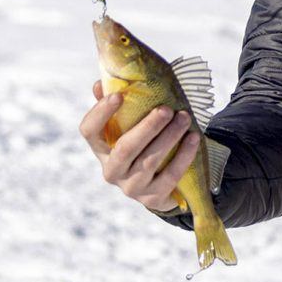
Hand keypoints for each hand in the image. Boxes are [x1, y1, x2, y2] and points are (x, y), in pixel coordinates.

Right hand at [80, 84, 201, 213]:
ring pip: (150, 162)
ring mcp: (131, 187)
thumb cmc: (143, 144)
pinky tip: (193, 138)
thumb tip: (101, 82)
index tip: (118, 95)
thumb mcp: (128, 126)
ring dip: (169, 137)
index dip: (100, 113)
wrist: (162, 183)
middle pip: (125, 148)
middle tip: (166, 109)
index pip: (89, 131)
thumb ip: (116, 104)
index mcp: (101, 149)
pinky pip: (170, 176)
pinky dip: (183, 156)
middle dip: (148, 127)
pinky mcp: (153, 198)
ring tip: (184, 118)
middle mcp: (112, 170)